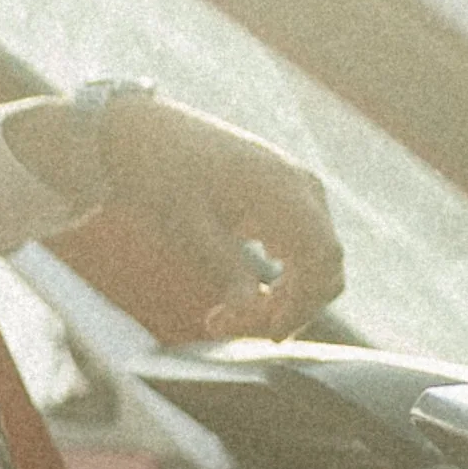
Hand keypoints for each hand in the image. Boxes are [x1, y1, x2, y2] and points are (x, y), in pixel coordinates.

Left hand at [17, 92, 345, 338]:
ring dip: (280, 297)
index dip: (304, 303)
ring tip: (222, 315)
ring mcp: (297, 190)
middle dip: (289, 306)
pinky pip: (300, 247)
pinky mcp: (284, 198)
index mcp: (282, 188)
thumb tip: (254, 314)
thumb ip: (226, 271)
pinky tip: (237, 292)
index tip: (266, 334)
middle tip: (230, 327)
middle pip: (326, 264)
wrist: (141, 134)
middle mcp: (301, 186)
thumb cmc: (159, 176)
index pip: (323, 258)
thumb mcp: (186, 229)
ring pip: (314, 260)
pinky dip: (279, 278)